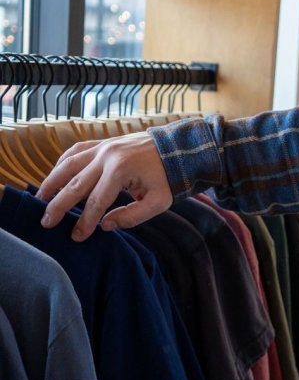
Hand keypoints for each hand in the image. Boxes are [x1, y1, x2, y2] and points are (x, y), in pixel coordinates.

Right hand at [36, 130, 172, 240]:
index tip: (77, 237)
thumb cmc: (169, 177)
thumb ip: (132, 216)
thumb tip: (105, 226)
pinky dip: (62, 163)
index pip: (96, 202)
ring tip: (40, 199)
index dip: (85, 222)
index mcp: (121, 171)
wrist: (178, 148)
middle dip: (59, 206)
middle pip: (75, 184)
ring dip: (52, 182)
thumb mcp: (158, 202)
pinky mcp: (102, 142)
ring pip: (69, 165)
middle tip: (46, 223)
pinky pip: (76, 151)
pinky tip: (55, 176)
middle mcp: (106, 157)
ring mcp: (102, 147)